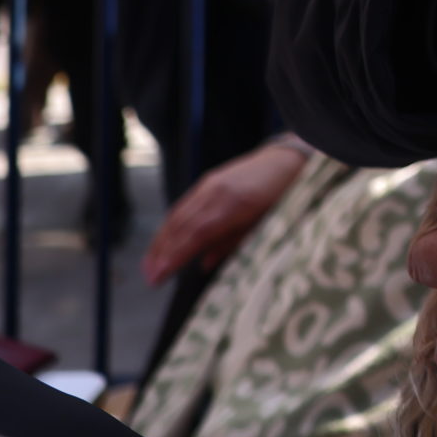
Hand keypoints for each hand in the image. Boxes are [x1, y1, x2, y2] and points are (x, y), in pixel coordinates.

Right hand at [142, 137, 310, 283]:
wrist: (287, 159)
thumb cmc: (284, 196)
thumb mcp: (267, 224)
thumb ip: (234, 243)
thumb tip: (204, 265)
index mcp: (235, 204)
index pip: (197, 234)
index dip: (175, 256)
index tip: (159, 276)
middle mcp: (216, 192)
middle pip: (181, 225)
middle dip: (162, 253)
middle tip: (149, 278)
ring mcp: (209, 184)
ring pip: (177, 215)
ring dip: (160, 241)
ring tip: (149, 265)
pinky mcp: (207, 181)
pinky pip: (183, 205)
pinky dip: (170, 225)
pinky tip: (163, 241)